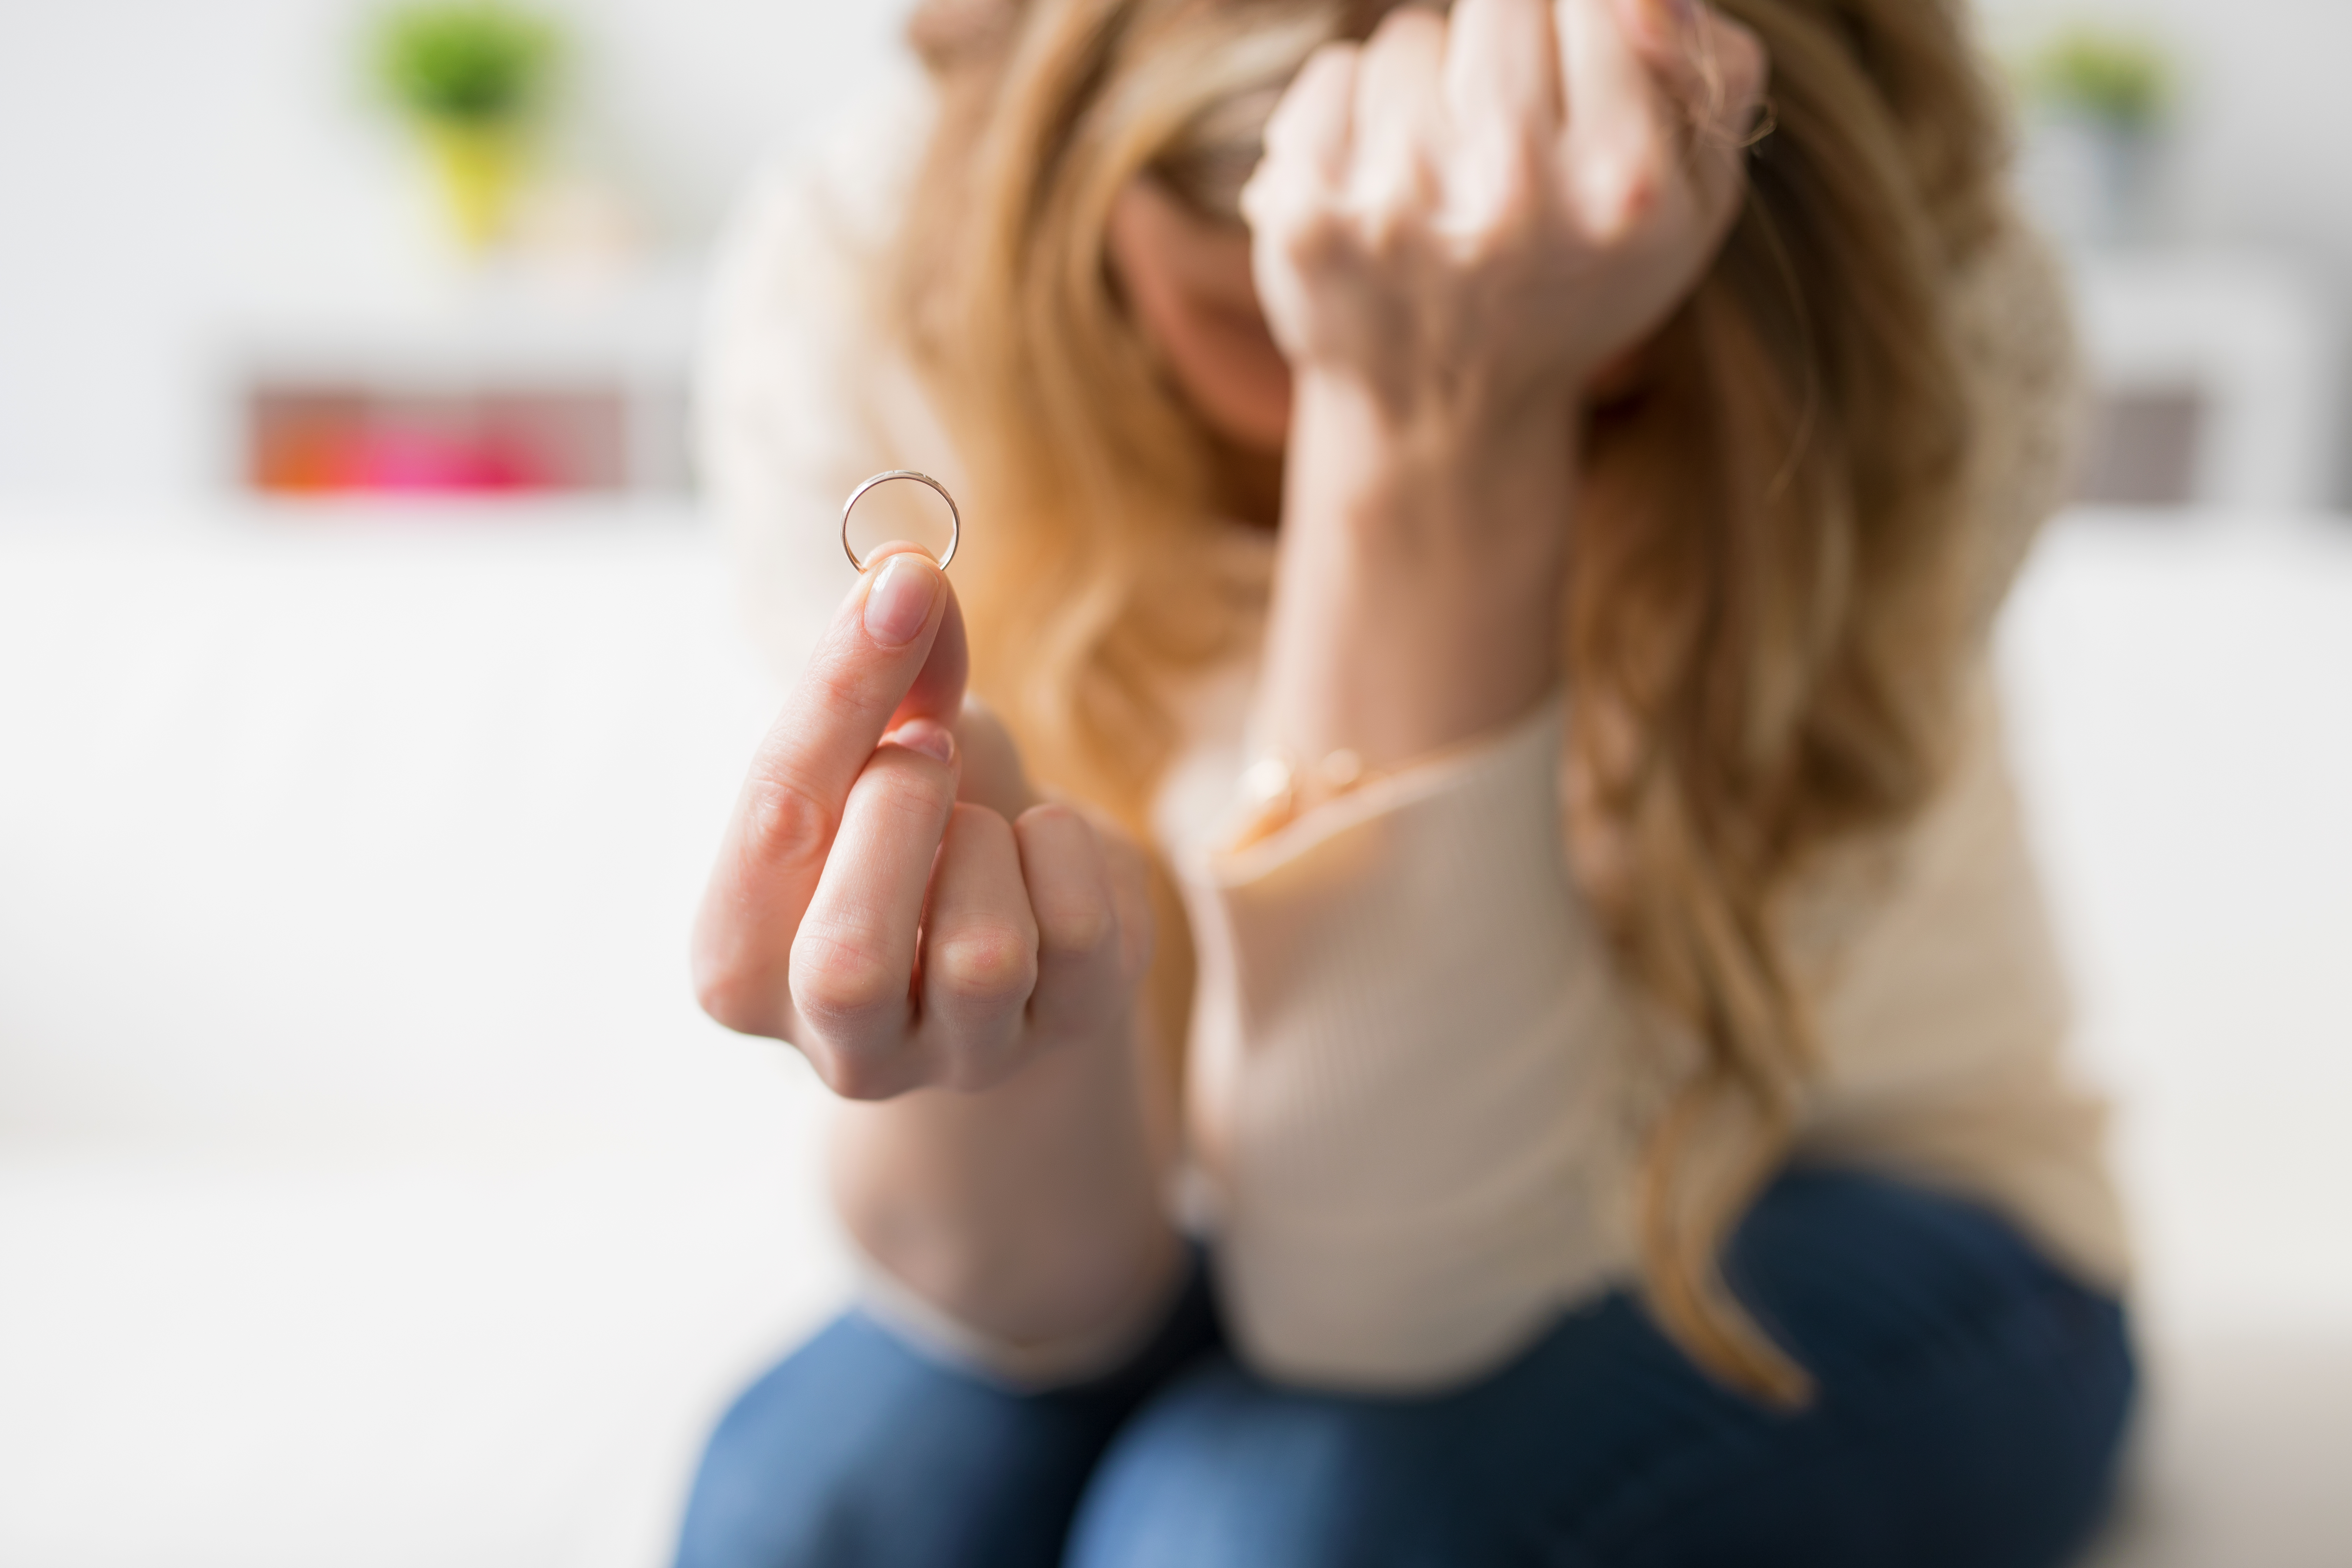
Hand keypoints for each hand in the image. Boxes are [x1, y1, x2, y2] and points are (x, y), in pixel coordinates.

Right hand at [692, 545, 1152, 1100]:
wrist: (1017, 919)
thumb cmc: (921, 829)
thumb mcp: (888, 744)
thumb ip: (887, 670)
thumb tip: (904, 570)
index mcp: (741, 964)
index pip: (773, 827)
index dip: (840, 695)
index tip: (901, 587)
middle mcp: (839, 1042)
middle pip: (849, 959)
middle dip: (900, 814)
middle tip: (926, 747)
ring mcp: (956, 1058)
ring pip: (981, 957)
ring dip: (991, 842)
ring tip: (982, 821)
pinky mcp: (1064, 1038)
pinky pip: (1079, 935)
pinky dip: (1069, 853)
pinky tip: (1043, 851)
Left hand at [1241, 0, 1764, 439]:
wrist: (1448, 413)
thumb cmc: (1579, 281)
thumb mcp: (1692, 199)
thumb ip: (1709, 70)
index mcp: (1624, 185)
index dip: (1577, 25)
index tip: (1567, 81)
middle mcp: (1513, 195)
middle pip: (1501, 0)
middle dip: (1501, 46)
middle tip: (1501, 131)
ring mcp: (1398, 206)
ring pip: (1410, 38)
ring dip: (1424, 86)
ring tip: (1440, 176)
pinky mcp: (1307, 214)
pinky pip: (1334, 73)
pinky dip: (1351, 113)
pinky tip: (1376, 187)